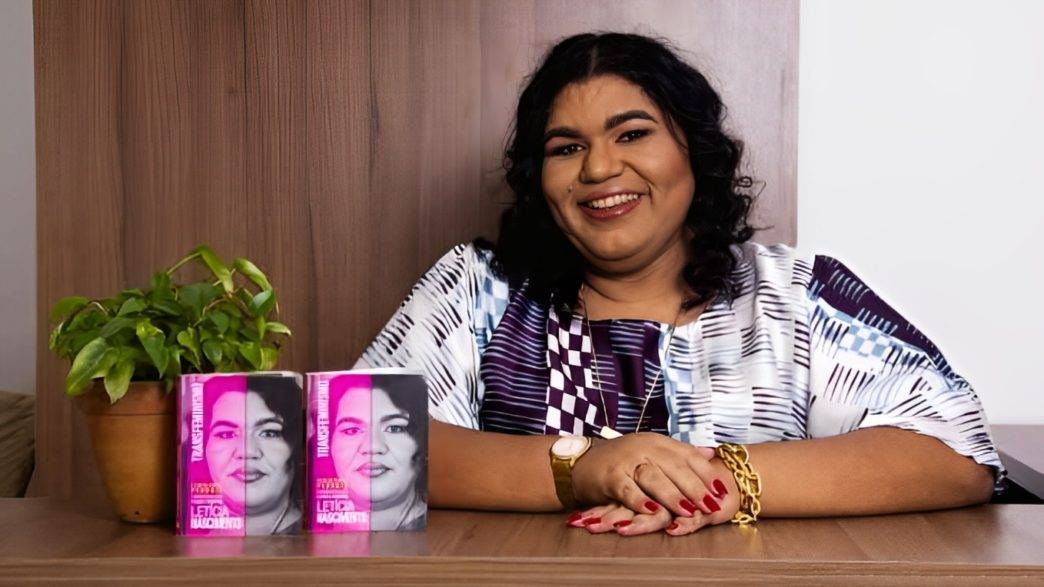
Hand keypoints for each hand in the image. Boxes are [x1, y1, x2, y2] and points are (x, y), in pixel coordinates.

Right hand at [567, 457, 740, 535]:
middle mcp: (644, 447)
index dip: (706, 472)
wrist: (582, 462)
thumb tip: (711, 452)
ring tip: (689, 510)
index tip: (722, 490)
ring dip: (672, 495)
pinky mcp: (610, 475)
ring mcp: (626, 460)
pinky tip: (652, 511)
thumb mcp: (652, 451)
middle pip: (674, 467)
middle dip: (696, 487)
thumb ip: (681, 453)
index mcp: (658, 442)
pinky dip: (640, 501)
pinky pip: (628, 489)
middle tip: (712, 505)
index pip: (688, 455)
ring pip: (654, 477)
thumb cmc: (622, 461)